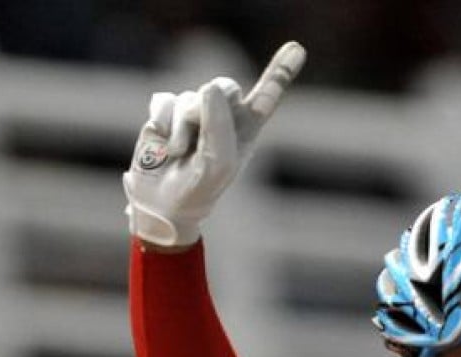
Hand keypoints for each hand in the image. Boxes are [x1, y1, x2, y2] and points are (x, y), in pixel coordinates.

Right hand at [123, 41, 306, 246]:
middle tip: (201, 135)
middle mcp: (223, 116)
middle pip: (224, 87)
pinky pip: (165, 101)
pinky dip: (163, 123)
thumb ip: (219, 125)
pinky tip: (162, 143)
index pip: (267, 95)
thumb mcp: (218, 162)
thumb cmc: (200, 188)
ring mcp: (194, 112)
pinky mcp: (167, 112)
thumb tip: (208, 87)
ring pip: (191, 98)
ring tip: (180, 154)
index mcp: (246, 129)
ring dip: (183, 128)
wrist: (163, 203)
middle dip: (210, 107)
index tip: (297, 49)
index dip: (281, 70)